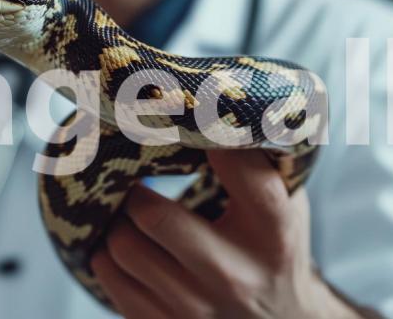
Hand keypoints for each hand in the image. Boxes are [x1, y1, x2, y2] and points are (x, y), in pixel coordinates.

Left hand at [90, 150, 369, 318]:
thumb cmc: (274, 247)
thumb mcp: (286, 204)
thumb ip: (259, 160)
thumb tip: (209, 96)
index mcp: (274, 233)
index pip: (244, 173)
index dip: (213, 139)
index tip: (187, 122)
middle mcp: (236, 274)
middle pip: (156, 216)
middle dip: (135, 191)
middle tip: (132, 178)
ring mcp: (198, 308)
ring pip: (124, 249)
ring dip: (115, 222)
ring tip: (125, 211)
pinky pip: (113, 282)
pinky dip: (106, 256)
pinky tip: (121, 243)